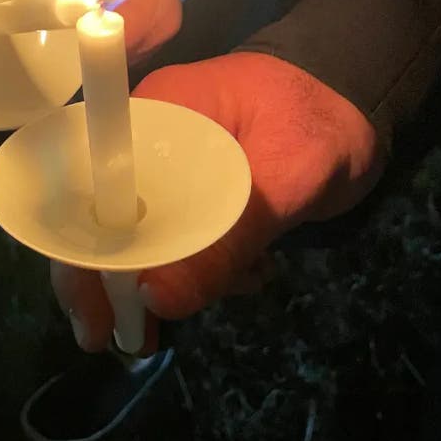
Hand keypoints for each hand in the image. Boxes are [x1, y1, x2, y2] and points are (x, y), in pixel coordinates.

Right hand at [50, 51, 386, 351]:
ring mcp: (170, 166)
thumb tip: (153, 300)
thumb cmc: (323, 120)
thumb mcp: (284, 178)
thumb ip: (225, 238)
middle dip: (121, 284)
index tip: (91, 315)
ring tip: (234, 290)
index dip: (77, 254)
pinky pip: (182, 237)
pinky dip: (208, 267)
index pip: (87, 188)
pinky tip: (249, 274)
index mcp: (153, 116)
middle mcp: (147, 140)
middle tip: (137, 340)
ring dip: (178, 279)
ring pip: (147, 237)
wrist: (362, 100)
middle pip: (107, 220)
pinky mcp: (197, 189)